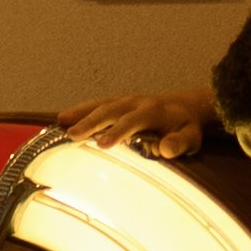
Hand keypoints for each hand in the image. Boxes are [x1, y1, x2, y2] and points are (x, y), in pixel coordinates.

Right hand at [58, 88, 211, 161]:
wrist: (183, 107)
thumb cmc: (184, 127)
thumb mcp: (190, 138)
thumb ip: (179, 143)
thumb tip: (165, 149)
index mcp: (153, 111)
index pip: (133, 120)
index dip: (119, 131)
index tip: (104, 144)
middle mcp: (136, 102)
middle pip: (111, 110)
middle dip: (91, 122)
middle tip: (72, 136)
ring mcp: (124, 101)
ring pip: (100, 105)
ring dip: (81, 113)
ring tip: (61, 124)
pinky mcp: (117, 104)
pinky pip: (97, 104)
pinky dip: (80, 110)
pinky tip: (62, 119)